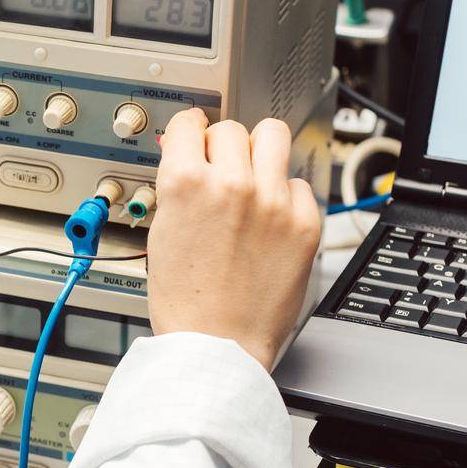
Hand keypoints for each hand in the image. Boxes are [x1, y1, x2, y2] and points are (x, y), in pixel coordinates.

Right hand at [146, 109, 321, 370]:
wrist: (216, 344)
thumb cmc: (185, 301)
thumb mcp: (162, 232)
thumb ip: (178, 188)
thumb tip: (189, 160)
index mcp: (185, 184)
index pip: (189, 123)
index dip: (188, 131)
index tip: (194, 136)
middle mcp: (232, 184)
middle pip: (232, 128)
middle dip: (222, 145)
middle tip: (221, 167)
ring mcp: (273, 201)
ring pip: (274, 136)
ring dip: (260, 151)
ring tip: (254, 174)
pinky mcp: (304, 222)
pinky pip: (299, 184)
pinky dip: (285, 195)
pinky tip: (270, 219)